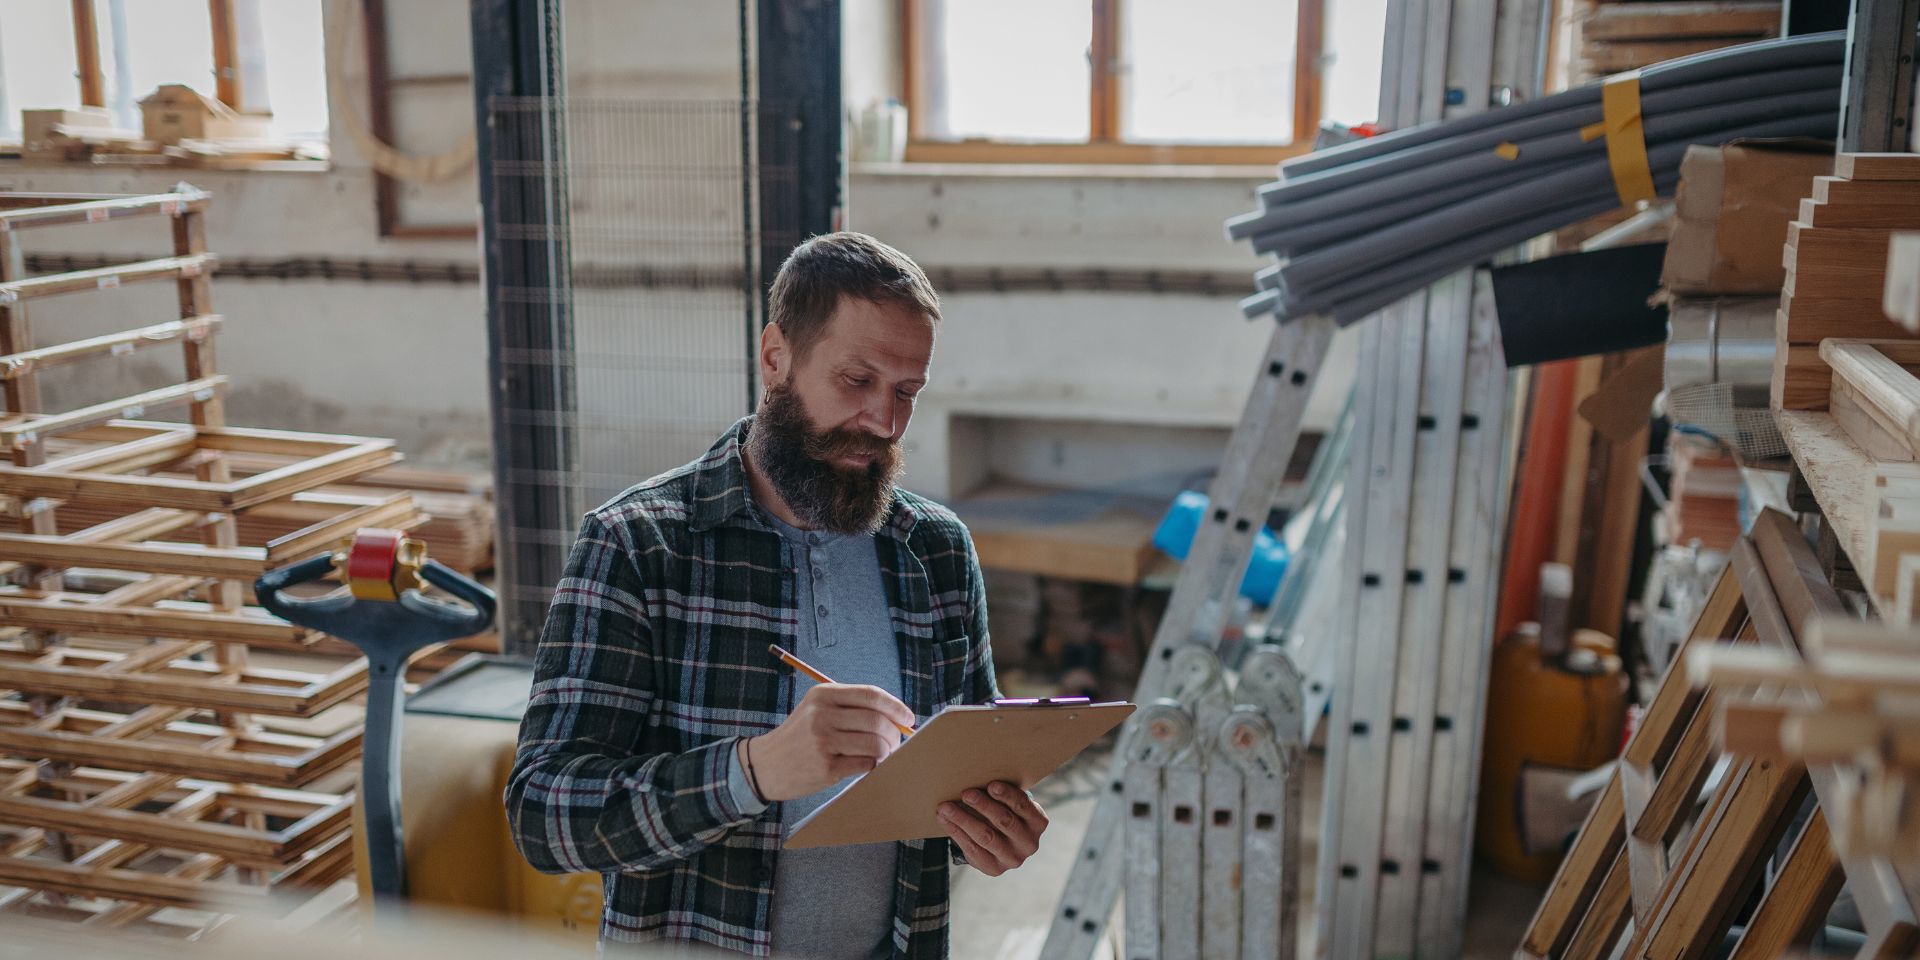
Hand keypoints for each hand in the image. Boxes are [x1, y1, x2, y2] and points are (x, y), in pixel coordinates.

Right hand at [746, 683, 913, 801]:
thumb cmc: (800, 736)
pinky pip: (865, 764)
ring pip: (875, 744)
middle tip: (895, 742)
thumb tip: (897, 717)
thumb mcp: (818, 709)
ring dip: (886, 752)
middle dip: (894, 734)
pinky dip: (873, 765)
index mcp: (823, 694)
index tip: (909, 718)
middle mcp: (822, 715)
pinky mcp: (825, 767)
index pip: (871, 695)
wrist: (766, 764)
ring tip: (882, 755)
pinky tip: (867, 765)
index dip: (896, 707)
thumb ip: (852, 707)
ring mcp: (823, 742)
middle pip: (877, 721)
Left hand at [937, 781, 1047, 875]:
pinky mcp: (994, 869)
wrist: (1000, 845)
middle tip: (965, 793)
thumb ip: (1000, 793)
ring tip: (946, 807)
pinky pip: (973, 850)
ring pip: (986, 836)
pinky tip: (945, 820)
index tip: (990, 785)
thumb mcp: (1009, 803)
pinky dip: (956, 832)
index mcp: (1038, 822)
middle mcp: (1029, 843)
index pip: (1023, 806)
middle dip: (983, 805)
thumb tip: (974, 775)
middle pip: (1004, 821)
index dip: (1007, 795)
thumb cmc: (1003, 812)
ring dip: (963, 819)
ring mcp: (1013, 859)